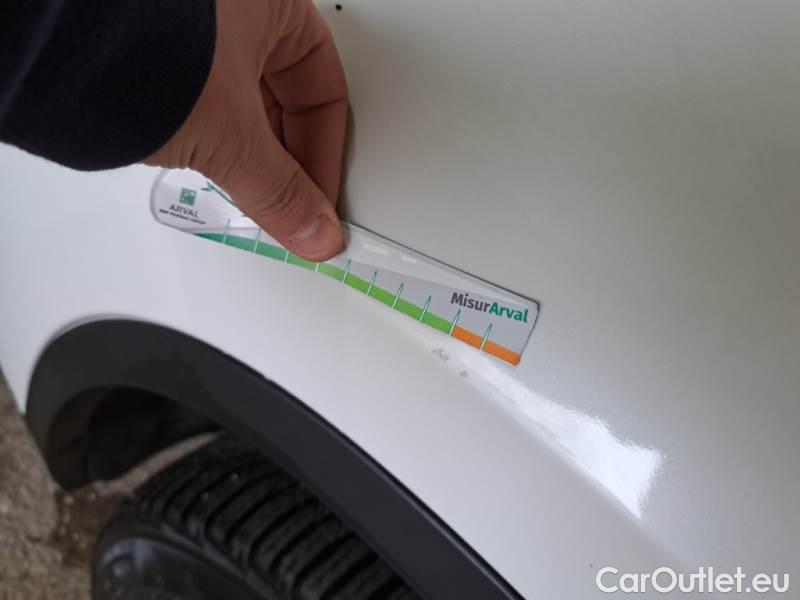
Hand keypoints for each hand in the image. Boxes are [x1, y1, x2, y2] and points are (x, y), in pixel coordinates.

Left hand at [146, 0, 347, 260]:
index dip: (326, 153)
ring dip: (250, 153)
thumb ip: (281, 190)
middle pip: (284, 97)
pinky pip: (205, 101)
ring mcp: (196, 27)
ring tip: (246, 190)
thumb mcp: (233, 134)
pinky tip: (208, 162)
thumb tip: (313, 229)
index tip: (319, 199)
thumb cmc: (140, 49)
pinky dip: (213, 137)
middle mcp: (236, 8)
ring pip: (243, 101)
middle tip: (289, 206)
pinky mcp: (156, 51)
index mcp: (274, 2)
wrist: (53, 45)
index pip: (325, 88)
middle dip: (287, 159)